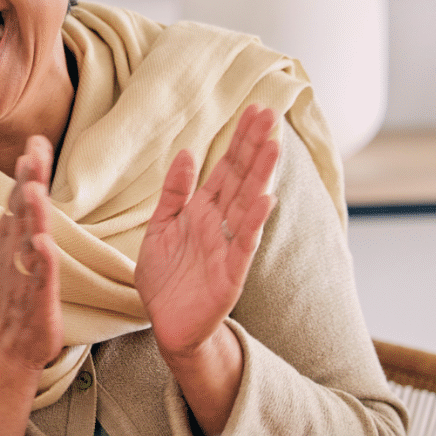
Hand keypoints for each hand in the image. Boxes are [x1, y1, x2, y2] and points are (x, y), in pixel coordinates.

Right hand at [0, 136, 62, 435]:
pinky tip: (42, 244)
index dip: (29, 169)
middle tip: (32, 151)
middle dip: (27, 180)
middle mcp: (14, 250)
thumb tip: (29, 180)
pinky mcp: (33, 299)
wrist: (8, 345)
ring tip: (32, 189)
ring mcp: (21, 274)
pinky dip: (39, 260)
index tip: (36, 139)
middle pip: (21, 209)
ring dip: (29, 214)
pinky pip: (36, 277)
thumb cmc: (19, 293)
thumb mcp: (21, 247)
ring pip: (26, 239)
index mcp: (13, 236)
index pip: (22, 196)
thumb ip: (26, 215)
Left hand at [136, 105, 278, 359]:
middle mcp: (219, 224)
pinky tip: (265, 200)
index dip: (238, 140)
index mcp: (202, 211)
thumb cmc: (165, 279)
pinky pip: (243, 245)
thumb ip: (174, 192)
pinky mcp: (230, 275)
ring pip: (248, 205)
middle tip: (270, 113)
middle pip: (241, 178)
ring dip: (261, 176)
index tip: (254, 110)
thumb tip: (187, 152)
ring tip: (273, 146)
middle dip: (254, 146)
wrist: (166, 326)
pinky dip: (253, 223)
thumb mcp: (161, 228)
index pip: (225, 168)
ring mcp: (228, 247)